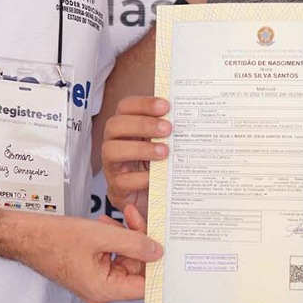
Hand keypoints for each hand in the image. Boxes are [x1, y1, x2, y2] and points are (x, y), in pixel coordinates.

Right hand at [11, 209, 162, 302]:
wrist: (26, 236)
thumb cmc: (54, 238)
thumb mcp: (102, 235)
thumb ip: (134, 243)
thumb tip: (157, 252)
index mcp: (105, 290)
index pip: (144, 285)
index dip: (156, 264)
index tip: (164, 244)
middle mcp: (101, 293)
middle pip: (136, 270)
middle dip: (138, 242)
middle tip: (133, 217)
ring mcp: (96, 284)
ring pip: (125, 261)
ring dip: (124, 238)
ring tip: (113, 219)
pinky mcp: (91, 273)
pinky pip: (112, 258)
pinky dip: (113, 241)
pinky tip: (106, 225)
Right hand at [101, 96, 170, 217]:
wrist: (149, 199)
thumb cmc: (156, 165)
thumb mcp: (162, 144)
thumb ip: (169, 130)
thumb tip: (190, 113)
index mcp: (126, 127)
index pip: (126, 107)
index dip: (143, 104)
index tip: (166, 106)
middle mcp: (114, 143)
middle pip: (115, 125)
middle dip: (142, 124)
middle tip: (168, 128)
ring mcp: (112, 166)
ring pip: (112, 151)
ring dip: (140, 149)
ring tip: (164, 152)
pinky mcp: (117, 188)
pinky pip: (122, 181)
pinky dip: (140, 178)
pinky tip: (155, 176)